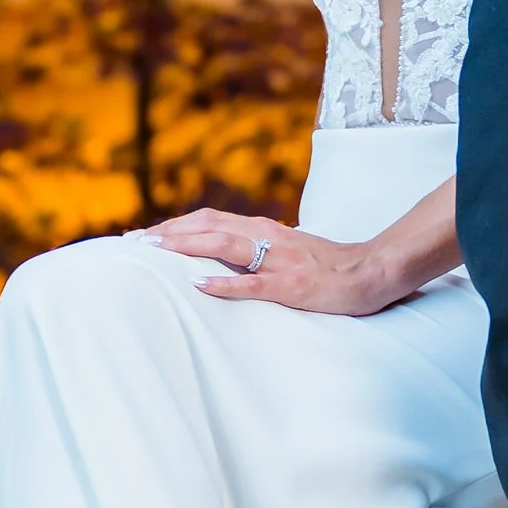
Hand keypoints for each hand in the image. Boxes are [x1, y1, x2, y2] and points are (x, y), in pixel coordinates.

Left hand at [151, 206, 388, 317]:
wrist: (373, 271)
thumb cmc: (331, 267)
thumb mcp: (289, 252)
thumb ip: (258, 252)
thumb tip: (223, 262)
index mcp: (264, 230)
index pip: (210, 221)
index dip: (175, 226)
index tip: (145, 236)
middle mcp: (267, 237)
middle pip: (207, 226)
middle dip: (167, 233)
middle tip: (133, 243)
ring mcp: (278, 261)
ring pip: (222, 246)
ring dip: (184, 247)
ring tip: (153, 253)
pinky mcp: (291, 287)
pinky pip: (251, 283)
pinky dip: (221, 283)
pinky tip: (197, 285)